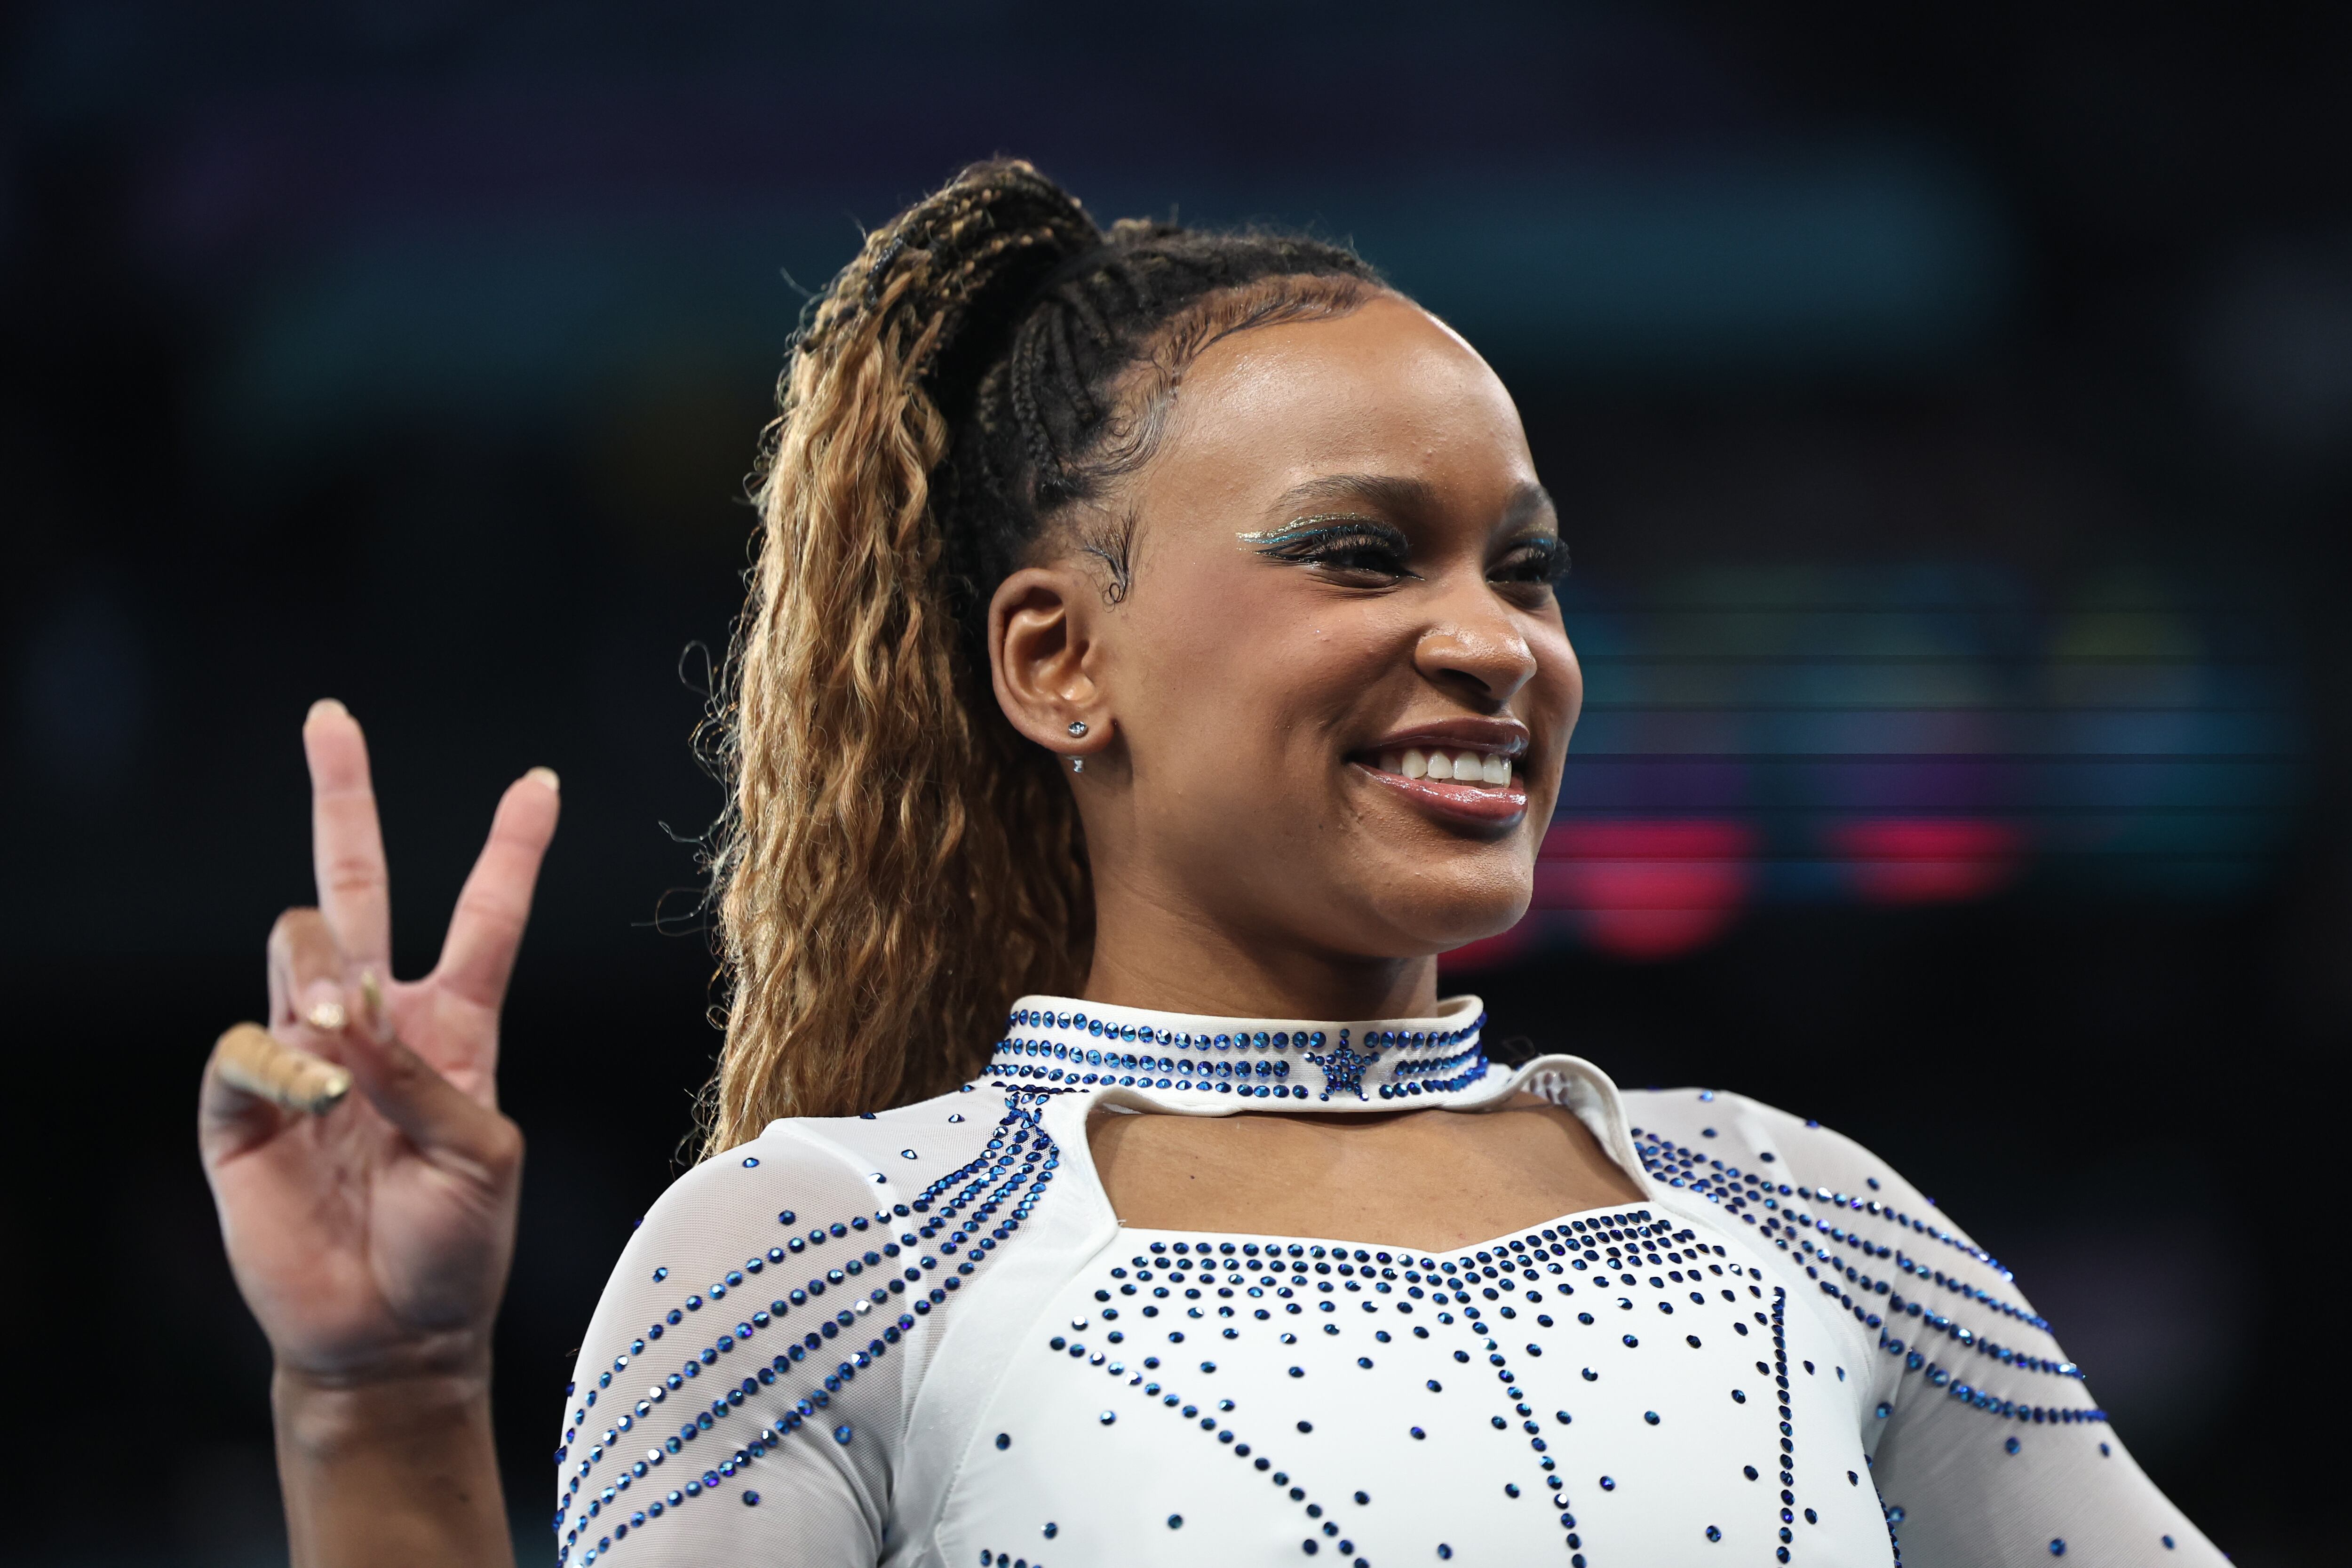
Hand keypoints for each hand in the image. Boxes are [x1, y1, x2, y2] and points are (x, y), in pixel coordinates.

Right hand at [199, 699, 558, 1388]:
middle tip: (331, 718)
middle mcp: (377, 1023)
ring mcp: (305, 1055)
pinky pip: (242, 1049)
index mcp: (456, 1026)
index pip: (486, 917)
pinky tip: (306, 1102)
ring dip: (318, 968)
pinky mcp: (244, 1105)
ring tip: (340, 1030)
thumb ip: (422, 1076)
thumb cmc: (456, 1246)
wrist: (390, 1330)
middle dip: (342, 800)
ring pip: (294, 945)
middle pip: (354, 886)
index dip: (512, 852)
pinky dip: (276, 1067)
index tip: (541, 784)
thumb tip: (343, 1014)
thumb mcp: (482, 1157)